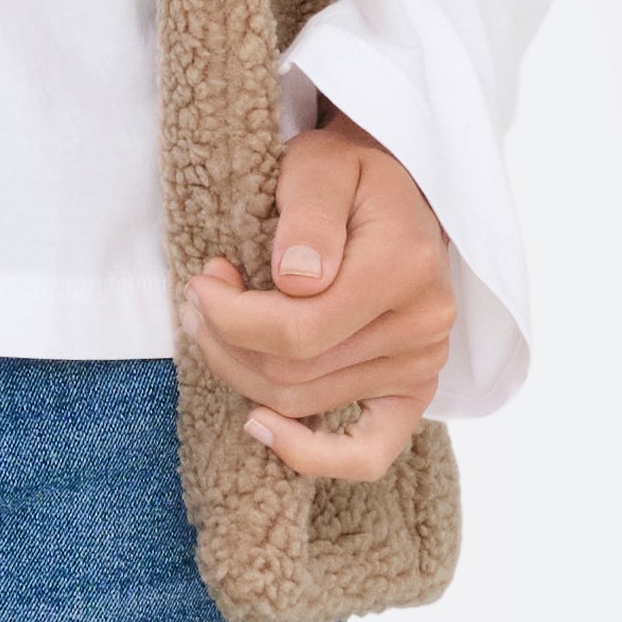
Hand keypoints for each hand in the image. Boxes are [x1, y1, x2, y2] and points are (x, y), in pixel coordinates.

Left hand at [185, 110, 455, 474]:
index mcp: (405, 268)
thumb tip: (293, 280)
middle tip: (198, 301)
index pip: (296, 329)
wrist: (396, 193)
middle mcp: (423, 325)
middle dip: (226, 342)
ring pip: (304, 404)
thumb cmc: (351, 175)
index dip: (230, 318)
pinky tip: (261, 426)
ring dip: (242, 375)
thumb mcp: (322, 166)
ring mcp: (423, 364)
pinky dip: (313, 456)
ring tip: (217, 327)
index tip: (202, 284)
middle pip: (293, 373)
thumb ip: (308, 214)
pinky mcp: (415, 391)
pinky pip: (369, 452)